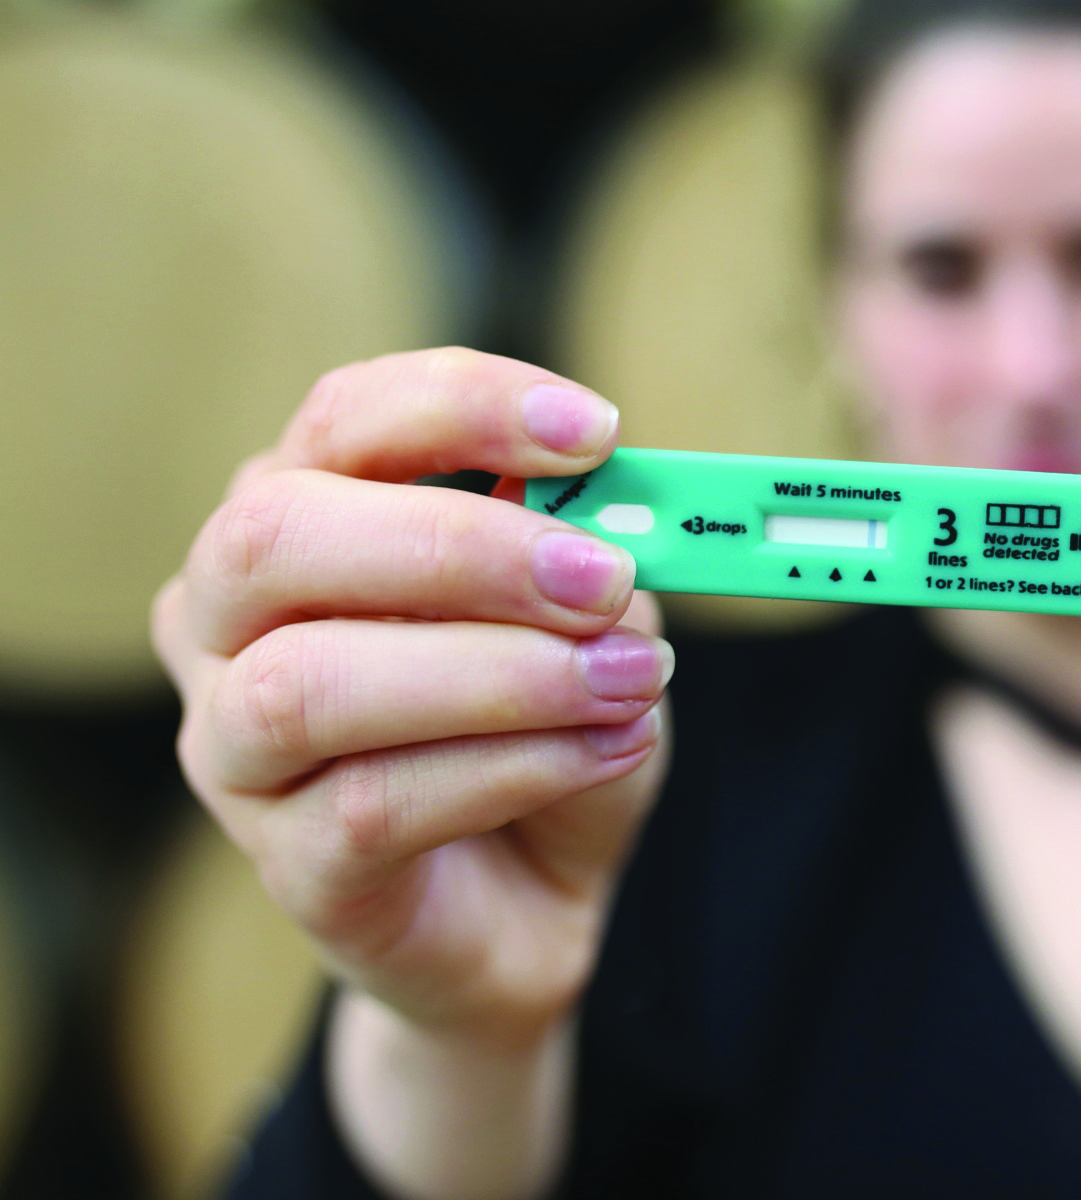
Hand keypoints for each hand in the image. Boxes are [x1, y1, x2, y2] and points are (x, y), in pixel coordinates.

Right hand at [153, 348, 670, 1050]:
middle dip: (461, 546)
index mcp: (303, 512)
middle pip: (276, 536)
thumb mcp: (585, 614)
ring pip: (310, 684)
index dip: (463, 405)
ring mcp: (235, 747)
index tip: (595, 430)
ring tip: (627, 679)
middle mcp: (229, 619)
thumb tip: (605, 516)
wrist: (534, 898)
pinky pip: (375, 804)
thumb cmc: (542, 721)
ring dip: (497, 674)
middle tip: (605, 579)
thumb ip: (581, 550)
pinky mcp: (288, 863)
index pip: (343, 418)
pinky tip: (611, 748)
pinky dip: (519, 764)